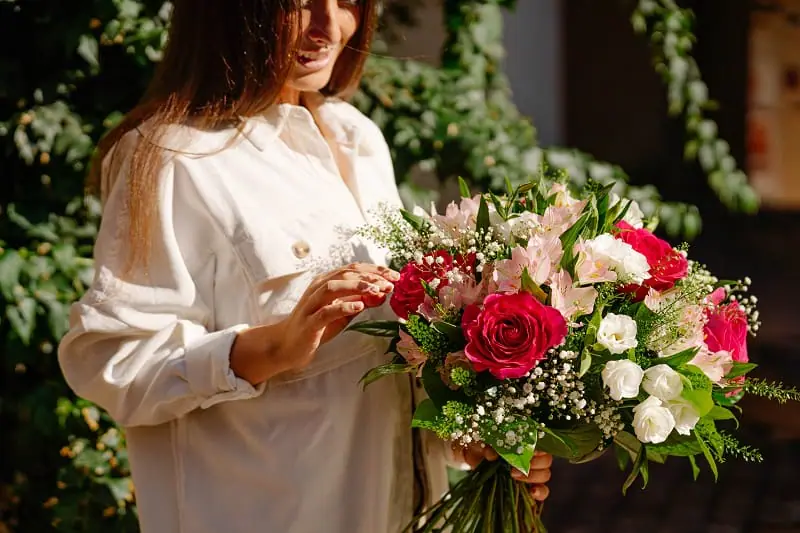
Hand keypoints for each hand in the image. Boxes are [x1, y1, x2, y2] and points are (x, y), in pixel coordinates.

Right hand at [231, 263, 396, 383]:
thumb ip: (361, 301)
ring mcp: (312, 304)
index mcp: (327, 282)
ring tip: (377, 291)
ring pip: (333, 287)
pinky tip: (358, 307)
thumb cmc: (317, 326)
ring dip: (357, 287)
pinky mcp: (309, 322)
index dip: (375, 270)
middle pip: (345, 274)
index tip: (395, 276)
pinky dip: (343, 307)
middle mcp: (318, 288)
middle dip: (370, 276)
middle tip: (391, 283)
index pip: (354, 268)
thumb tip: (383, 293)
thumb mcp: (343, 312)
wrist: (288, 345)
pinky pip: (326, 311)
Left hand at [455, 442, 552, 501]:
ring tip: (514, 475)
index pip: (541, 442)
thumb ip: (487, 445)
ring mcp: (529, 471)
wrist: (468, 456)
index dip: (538, 448)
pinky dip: (540, 492)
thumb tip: (493, 454)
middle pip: (546, 460)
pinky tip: (533, 492)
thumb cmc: (476, 444)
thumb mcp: (479, 441)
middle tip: (514, 467)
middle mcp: (529, 454)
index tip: (530, 452)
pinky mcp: (525, 486)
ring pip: (545, 474)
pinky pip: (542, 491)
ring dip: (533, 477)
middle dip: (534, 464)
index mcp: (521, 439)